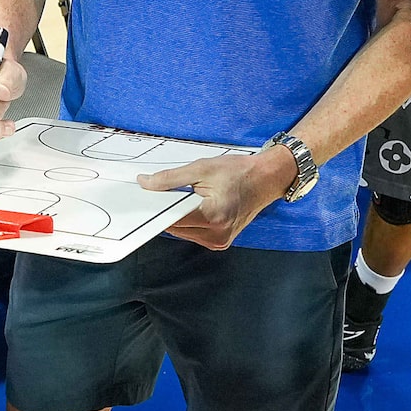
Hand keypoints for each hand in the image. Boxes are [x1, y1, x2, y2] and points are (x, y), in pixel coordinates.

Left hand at [141, 146, 295, 250]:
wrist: (265, 180)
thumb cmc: (239, 172)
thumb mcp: (202, 168)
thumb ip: (170, 179)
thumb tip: (146, 184)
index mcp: (212, 216)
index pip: (170, 218)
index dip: (156, 208)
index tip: (145, 200)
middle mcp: (216, 234)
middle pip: (174, 227)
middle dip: (167, 211)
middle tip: (168, 193)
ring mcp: (218, 241)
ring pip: (182, 233)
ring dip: (179, 217)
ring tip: (192, 198)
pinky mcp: (220, 242)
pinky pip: (193, 234)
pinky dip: (189, 222)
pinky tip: (197, 208)